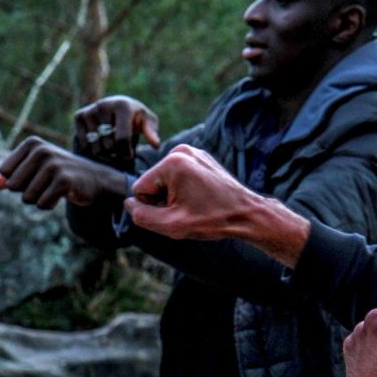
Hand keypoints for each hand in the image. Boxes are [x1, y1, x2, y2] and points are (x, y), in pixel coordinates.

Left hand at [0, 136, 128, 209]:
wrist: (93, 179)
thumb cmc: (58, 174)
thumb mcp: (32, 172)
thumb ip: (7, 178)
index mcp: (31, 144)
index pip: (5, 173)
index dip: (18, 180)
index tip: (37, 175)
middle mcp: (42, 150)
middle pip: (14, 186)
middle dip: (28, 192)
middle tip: (47, 184)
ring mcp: (54, 165)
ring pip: (27, 197)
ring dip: (39, 199)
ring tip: (54, 188)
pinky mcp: (64, 181)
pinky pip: (42, 204)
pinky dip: (49, 204)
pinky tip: (62, 195)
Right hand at [73, 95, 160, 163]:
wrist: (117, 106)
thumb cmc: (136, 118)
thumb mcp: (148, 123)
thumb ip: (152, 133)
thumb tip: (155, 144)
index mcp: (122, 106)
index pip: (122, 139)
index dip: (126, 153)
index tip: (130, 154)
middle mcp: (103, 105)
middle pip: (108, 146)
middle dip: (116, 154)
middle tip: (119, 150)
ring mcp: (90, 110)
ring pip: (95, 148)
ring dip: (104, 155)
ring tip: (111, 147)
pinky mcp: (78, 116)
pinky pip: (84, 146)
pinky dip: (92, 151)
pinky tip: (100, 143)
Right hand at [124, 145, 310, 265]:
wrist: (247, 214)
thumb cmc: (212, 220)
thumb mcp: (171, 225)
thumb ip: (142, 216)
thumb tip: (129, 204)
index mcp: (173, 162)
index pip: (140, 188)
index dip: (153, 207)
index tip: (177, 212)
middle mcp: (181, 151)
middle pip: (152, 182)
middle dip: (164, 199)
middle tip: (189, 210)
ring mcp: (193, 152)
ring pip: (165, 180)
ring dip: (174, 195)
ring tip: (196, 204)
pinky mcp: (200, 157)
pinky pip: (178, 175)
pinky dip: (184, 188)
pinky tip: (201, 197)